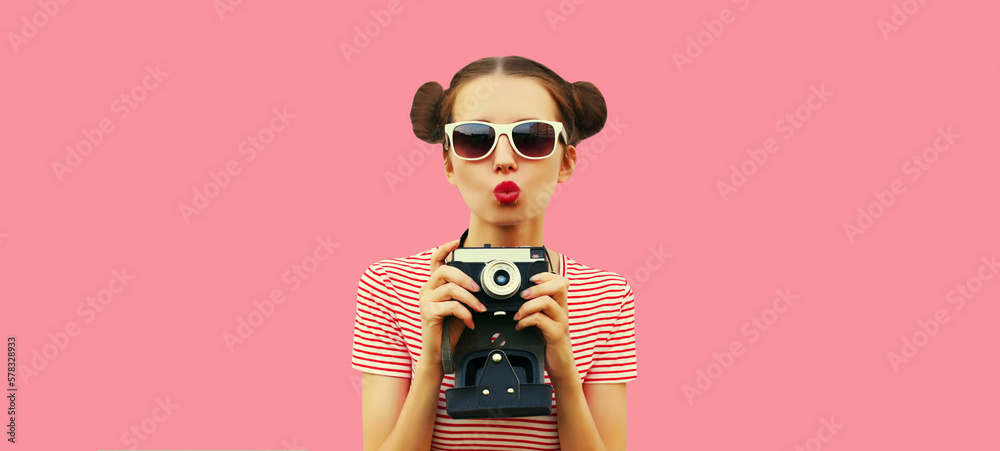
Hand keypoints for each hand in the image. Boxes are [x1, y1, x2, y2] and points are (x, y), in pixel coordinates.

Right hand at [417, 239, 486, 370]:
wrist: (440, 353)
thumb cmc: (450, 329)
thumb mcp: (459, 306)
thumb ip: (464, 293)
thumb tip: (482, 285)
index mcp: (433, 285)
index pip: (435, 260)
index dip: (445, 248)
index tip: (457, 242)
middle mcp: (426, 290)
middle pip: (444, 271)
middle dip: (465, 277)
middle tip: (477, 289)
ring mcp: (425, 301)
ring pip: (450, 289)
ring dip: (470, 299)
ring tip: (479, 309)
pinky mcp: (428, 313)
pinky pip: (451, 306)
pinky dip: (465, 313)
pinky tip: (469, 321)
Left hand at [512, 271, 577, 382]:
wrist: (560, 365)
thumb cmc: (549, 342)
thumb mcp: (542, 321)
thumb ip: (536, 308)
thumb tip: (518, 297)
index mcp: (560, 305)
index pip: (561, 280)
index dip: (546, 275)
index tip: (531, 279)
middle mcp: (563, 310)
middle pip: (559, 285)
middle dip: (537, 287)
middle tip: (523, 295)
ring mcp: (561, 322)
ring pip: (547, 301)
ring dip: (527, 305)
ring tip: (518, 314)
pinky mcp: (556, 334)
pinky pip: (540, 320)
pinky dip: (525, 321)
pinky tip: (520, 326)